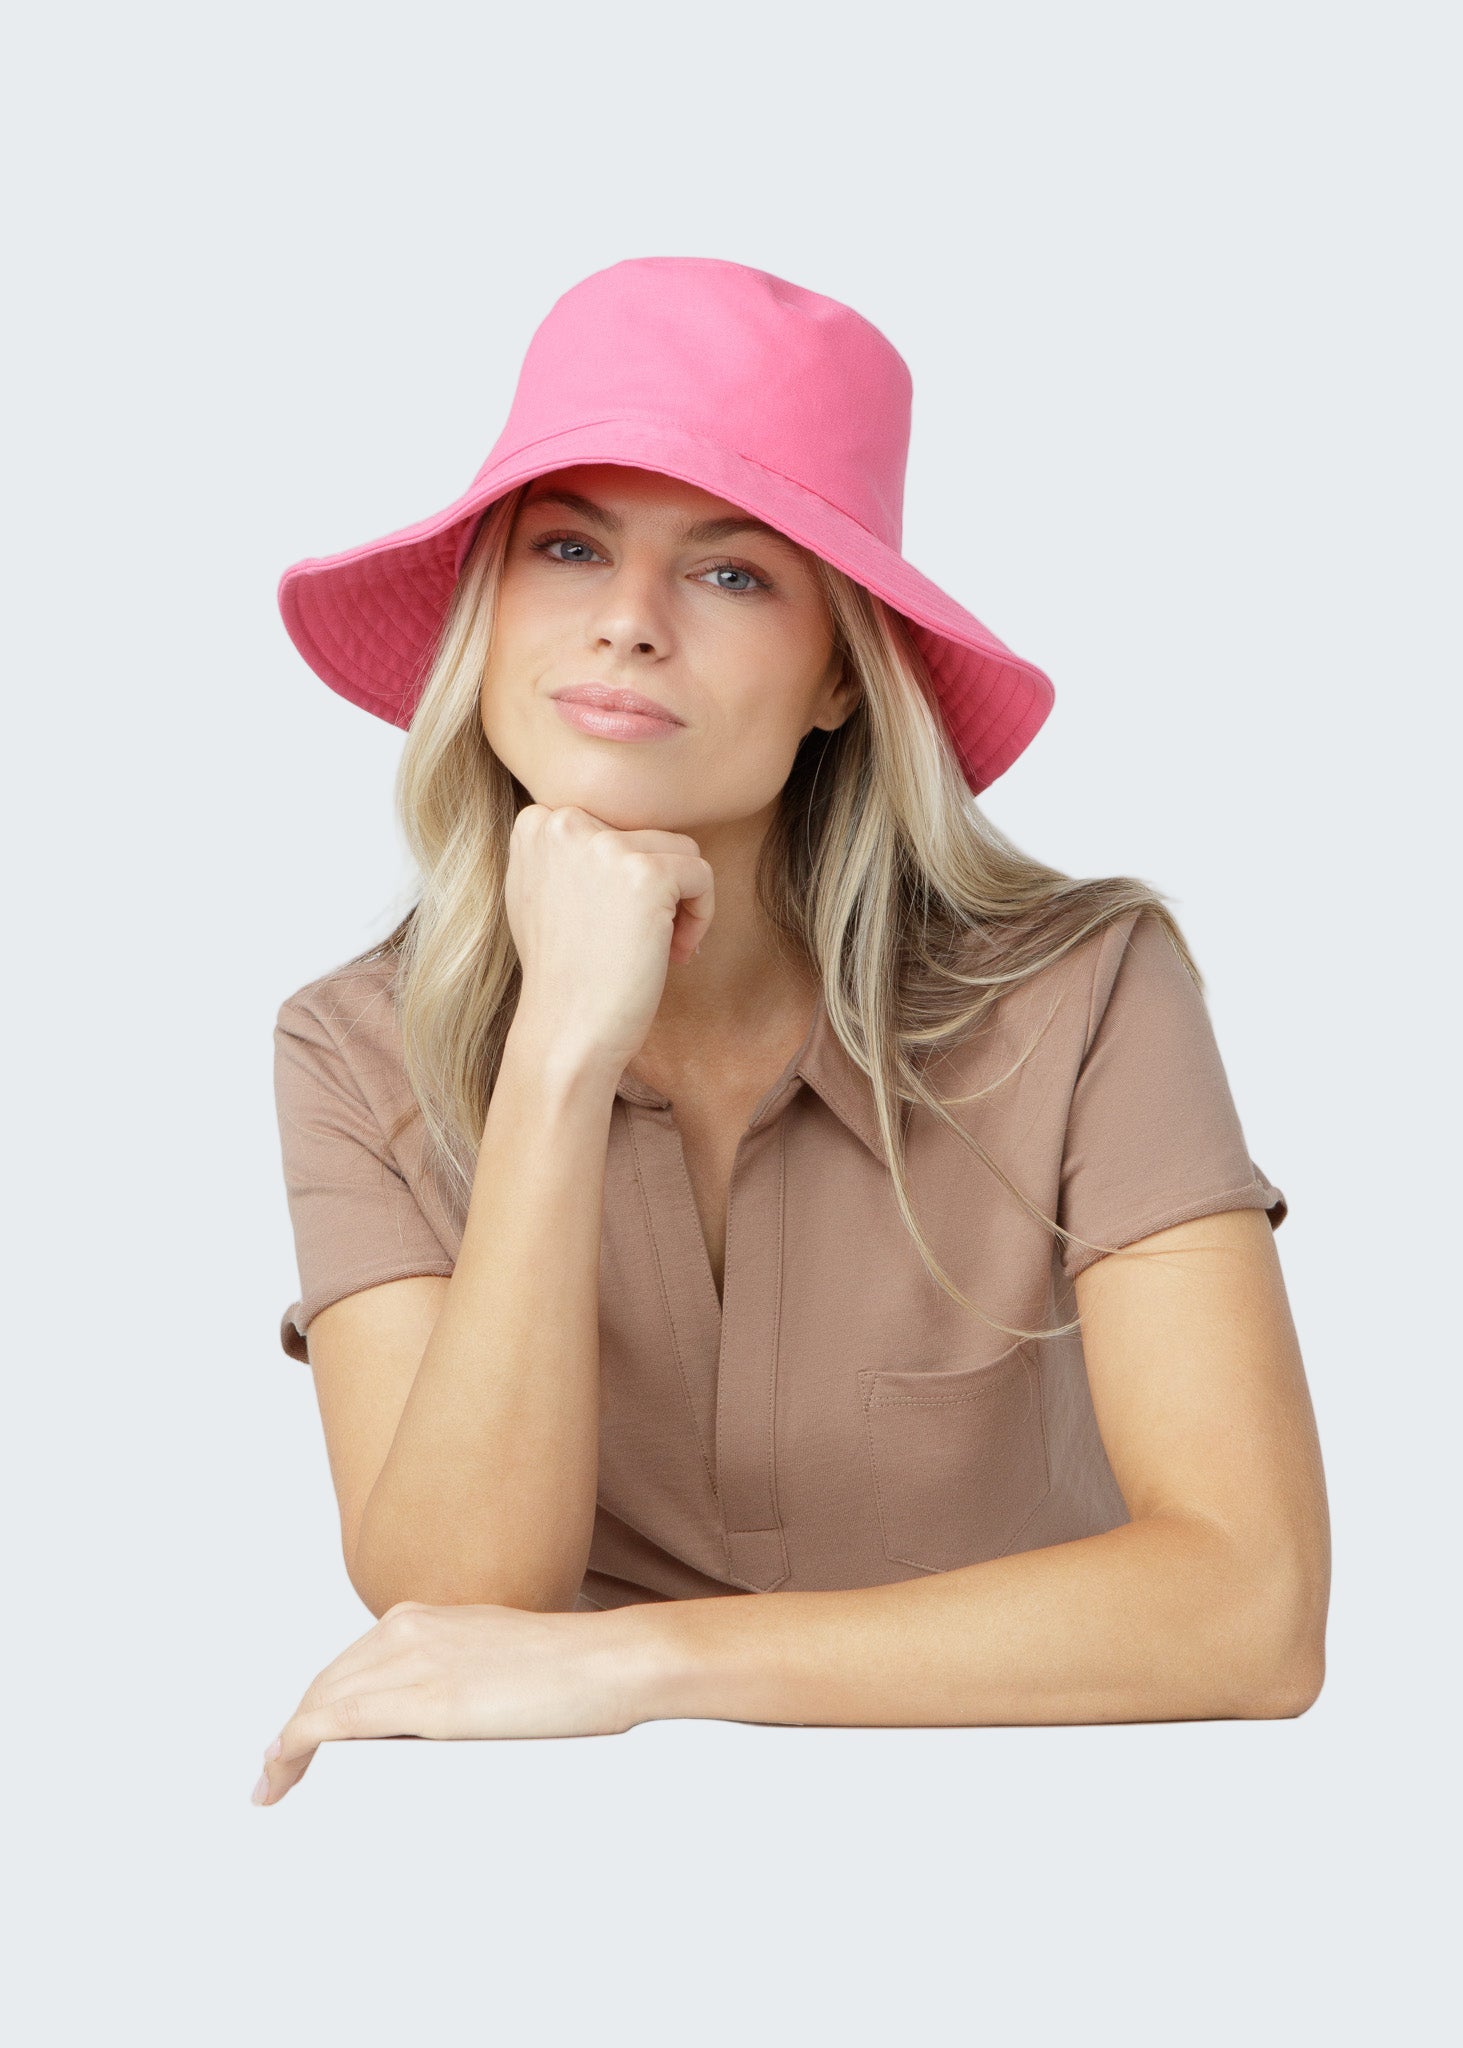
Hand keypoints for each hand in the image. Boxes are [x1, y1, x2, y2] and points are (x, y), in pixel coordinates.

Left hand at [251, 1600, 648, 1805]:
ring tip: (272, 1784)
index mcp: (428, 1616)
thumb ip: (460, 1672)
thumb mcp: (499, 1656)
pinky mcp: (427, 1701)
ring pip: (322, 1701)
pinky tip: (281, 1768)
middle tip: (273, 1774)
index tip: (299, 1737)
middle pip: (327, 1682)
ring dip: (288, 1744)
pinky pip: (336, 1719)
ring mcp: (415, 1661)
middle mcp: (410, 1628)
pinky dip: (297, 1744)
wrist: (610, 1661)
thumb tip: (441, 1714)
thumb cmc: (574, 1668)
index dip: (318, 1701)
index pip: (350, 1662)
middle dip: (294, 1727)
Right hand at [503, 802, 714, 1072]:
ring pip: (680, 851)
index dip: (625, 874)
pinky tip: (676, 953)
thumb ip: (568, 851)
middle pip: (648, 834)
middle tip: (639, 941)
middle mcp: (563, 823)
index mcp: (536, 824)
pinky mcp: (645, 874)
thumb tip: (614, 831)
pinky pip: (702, 875)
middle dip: (656, 887)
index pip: (613, 823)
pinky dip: (702, 916)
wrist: (565, 1031)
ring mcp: (604, 845)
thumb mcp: (540, 892)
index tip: (615, 920)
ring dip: (681, 901)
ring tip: (660, 948)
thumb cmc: (562, 974)